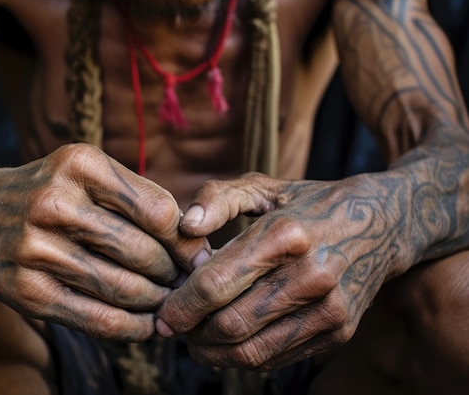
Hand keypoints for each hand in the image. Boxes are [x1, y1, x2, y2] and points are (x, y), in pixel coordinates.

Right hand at [0, 143, 208, 340]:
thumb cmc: (43, 191)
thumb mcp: (84, 172)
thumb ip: (138, 197)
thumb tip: (193, 244)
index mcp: (79, 165)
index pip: (158, 211)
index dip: (185, 240)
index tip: (196, 255)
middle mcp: (55, 202)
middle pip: (143, 252)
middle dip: (173, 274)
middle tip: (186, 284)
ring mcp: (36, 250)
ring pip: (123, 288)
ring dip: (156, 302)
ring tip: (168, 303)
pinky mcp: (26, 292)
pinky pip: (94, 318)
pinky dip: (129, 328)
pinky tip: (145, 327)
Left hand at [156, 172, 409, 368]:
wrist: (383, 224)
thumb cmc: (311, 204)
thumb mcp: (265, 188)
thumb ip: (218, 198)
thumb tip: (184, 226)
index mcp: (286, 235)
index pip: (216, 284)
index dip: (181, 305)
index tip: (164, 313)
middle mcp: (311, 276)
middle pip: (231, 324)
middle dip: (192, 333)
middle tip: (177, 327)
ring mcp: (329, 309)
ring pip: (252, 351)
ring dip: (214, 353)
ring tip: (198, 339)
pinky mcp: (339, 332)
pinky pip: (278, 358)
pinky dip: (245, 356)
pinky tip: (232, 341)